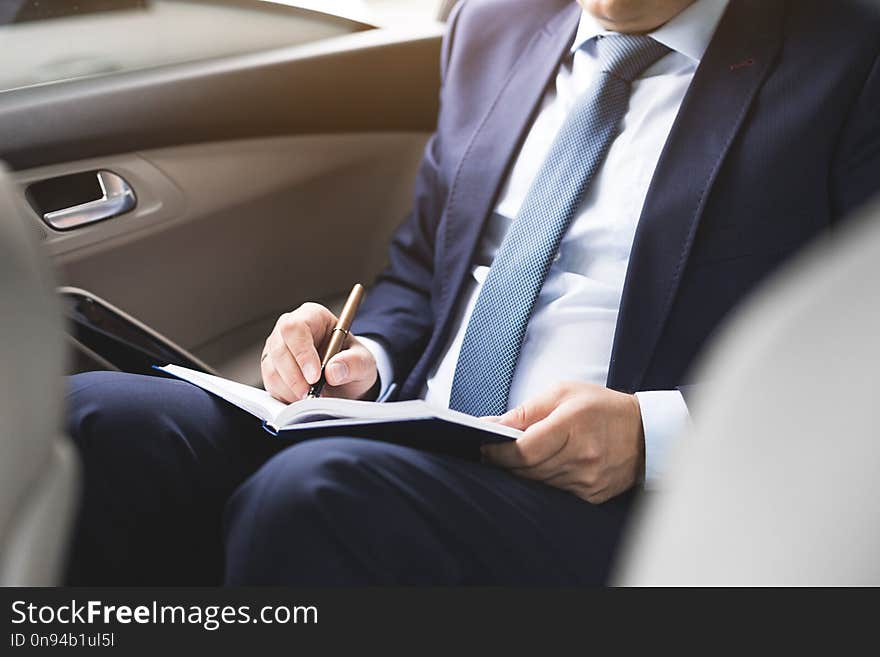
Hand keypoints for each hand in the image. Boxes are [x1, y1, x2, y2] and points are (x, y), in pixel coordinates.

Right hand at [261, 303, 377, 402]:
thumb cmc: (352, 363)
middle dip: (295, 376)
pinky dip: (286, 395)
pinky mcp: (270, 368)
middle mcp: (289, 328)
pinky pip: (270, 383)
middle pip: (279, 348)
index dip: (302, 353)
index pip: (296, 327)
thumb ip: (354, 363)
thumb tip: (333, 371)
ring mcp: (276, 348)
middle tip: (312, 394)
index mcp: (313, 316)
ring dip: (291, 388)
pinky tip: (303, 397)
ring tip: (313, 397)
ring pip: (272, 368)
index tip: (315, 377)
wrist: (345, 381)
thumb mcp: (364, 362)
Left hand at [481, 382, 644, 503]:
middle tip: (493, 451)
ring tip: (518, 456)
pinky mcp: (592, 495)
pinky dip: (545, 479)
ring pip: (539, 482)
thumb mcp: (563, 393)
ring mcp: (588, 479)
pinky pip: (556, 491)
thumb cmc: (601, 407)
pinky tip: (546, 465)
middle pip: (527, 469)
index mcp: (571, 426)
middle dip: (506, 461)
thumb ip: (526, 411)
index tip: (483, 447)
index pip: (523, 450)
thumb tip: (492, 425)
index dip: (497, 452)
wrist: (646, 432)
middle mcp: (581, 456)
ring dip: (524, 471)